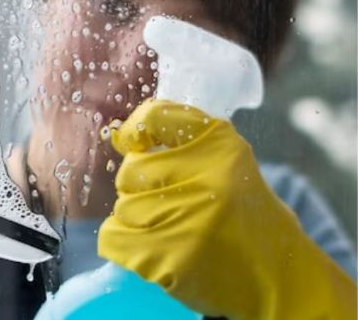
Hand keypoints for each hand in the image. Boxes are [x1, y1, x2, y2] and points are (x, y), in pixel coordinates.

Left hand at [99, 99, 356, 319]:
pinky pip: (114, 238)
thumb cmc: (243, 216)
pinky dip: (124, 245)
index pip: (155, 117)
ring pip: (123, 207)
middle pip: (131, 171)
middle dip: (138, 189)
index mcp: (221, 144)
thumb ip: (182, 144)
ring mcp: (189, 217)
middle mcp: (207, 176)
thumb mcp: (228, 164)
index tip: (130, 142)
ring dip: (135, 221)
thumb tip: (120, 136)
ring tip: (169, 231)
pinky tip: (152, 250)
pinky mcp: (171, 256)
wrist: (279, 276)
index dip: (134, 130)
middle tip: (167, 206)